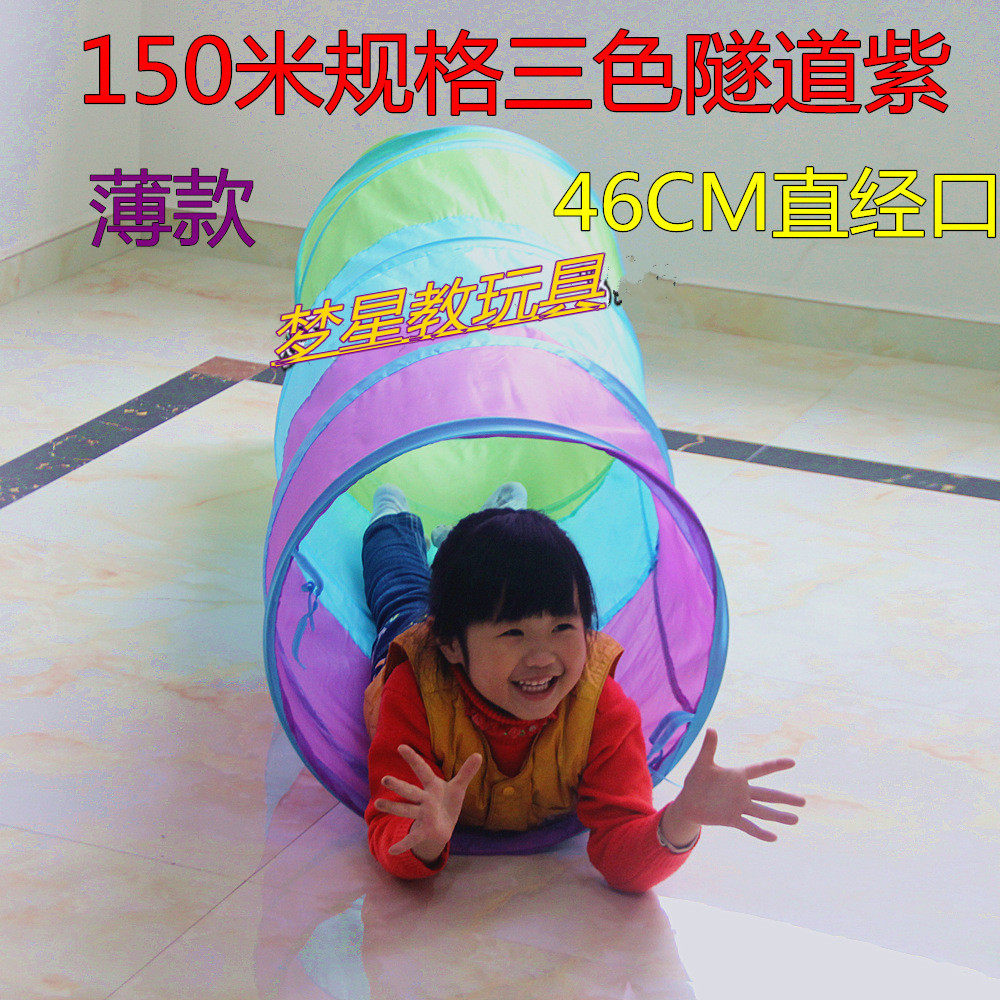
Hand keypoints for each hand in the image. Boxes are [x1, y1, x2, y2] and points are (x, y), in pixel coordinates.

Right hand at [374, 745, 482, 863]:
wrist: (444, 826)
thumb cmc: (448, 802)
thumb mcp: (458, 787)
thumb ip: (466, 772)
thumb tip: (478, 754)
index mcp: (432, 786)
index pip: (422, 770)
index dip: (413, 758)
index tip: (401, 746)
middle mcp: (424, 799)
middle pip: (410, 791)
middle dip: (398, 786)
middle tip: (384, 779)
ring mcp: (422, 815)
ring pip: (406, 811)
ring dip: (392, 808)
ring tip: (378, 803)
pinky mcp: (424, 831)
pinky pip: (412, 838)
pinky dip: (403, 845)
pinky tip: (392, 851)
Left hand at [663, 729, 805, 844]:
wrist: (688, 802)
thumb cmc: (696, 780)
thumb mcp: (702, 764)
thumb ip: (708, 748)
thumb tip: (711, 728)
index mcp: (738, 775)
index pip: (760, 769)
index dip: (775, 765)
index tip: (793, 762)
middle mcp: (742, 792)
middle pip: (768, 794)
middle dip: (785, 798)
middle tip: (804, 802)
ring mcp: (739, 806)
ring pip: (763, 812)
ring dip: (778, 816)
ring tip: (796, 820)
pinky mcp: (732, 819)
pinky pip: (749, 826)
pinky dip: (760, 832)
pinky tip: (774, 838)